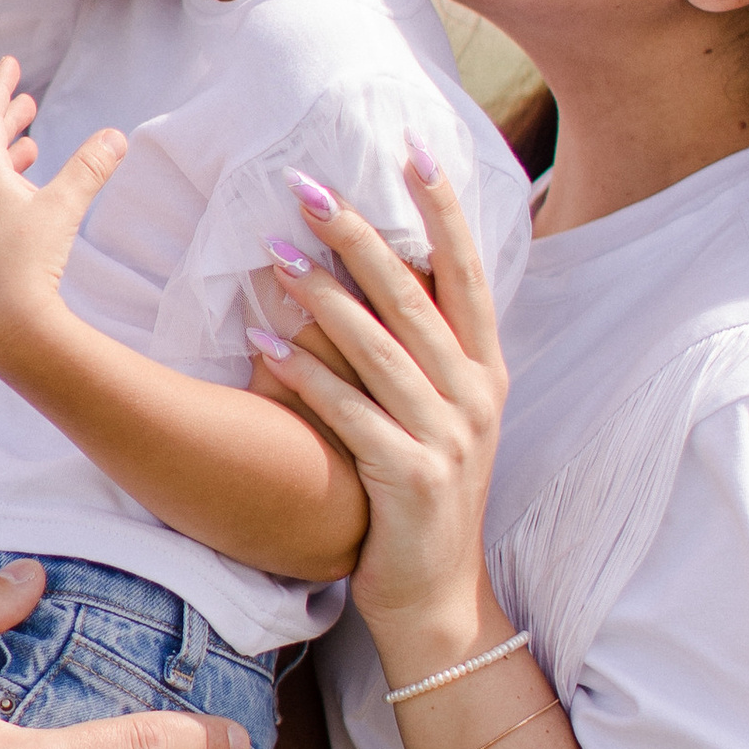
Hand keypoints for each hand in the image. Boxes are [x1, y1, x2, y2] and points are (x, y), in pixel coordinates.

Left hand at [0, 59, 125, 376]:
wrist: (2, 329)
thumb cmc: (29, 265)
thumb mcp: (64, 209)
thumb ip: (89, 169)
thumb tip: (116, 137)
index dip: (0, 86)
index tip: (10, 64)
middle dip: (5, 120)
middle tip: (26, 104)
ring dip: (3, 159)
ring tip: (28, 149)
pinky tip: (18, 205)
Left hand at [252, 154, 509, 668]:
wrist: (438, 598)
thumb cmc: (421, 496)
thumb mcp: (439, 417)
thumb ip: (420, 351)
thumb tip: (378, 272)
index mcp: (486, 370)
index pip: (469, 272)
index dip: (445, 209)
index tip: (413, 149)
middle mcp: (476, 394)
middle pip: (415, 296)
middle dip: (360, 233)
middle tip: (307, 184)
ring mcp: (448, 437)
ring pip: (380, 348)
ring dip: (322, 295)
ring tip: (272, 250)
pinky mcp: (411, 477)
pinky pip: (350, 414)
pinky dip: (305, 376)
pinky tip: (262, 344)